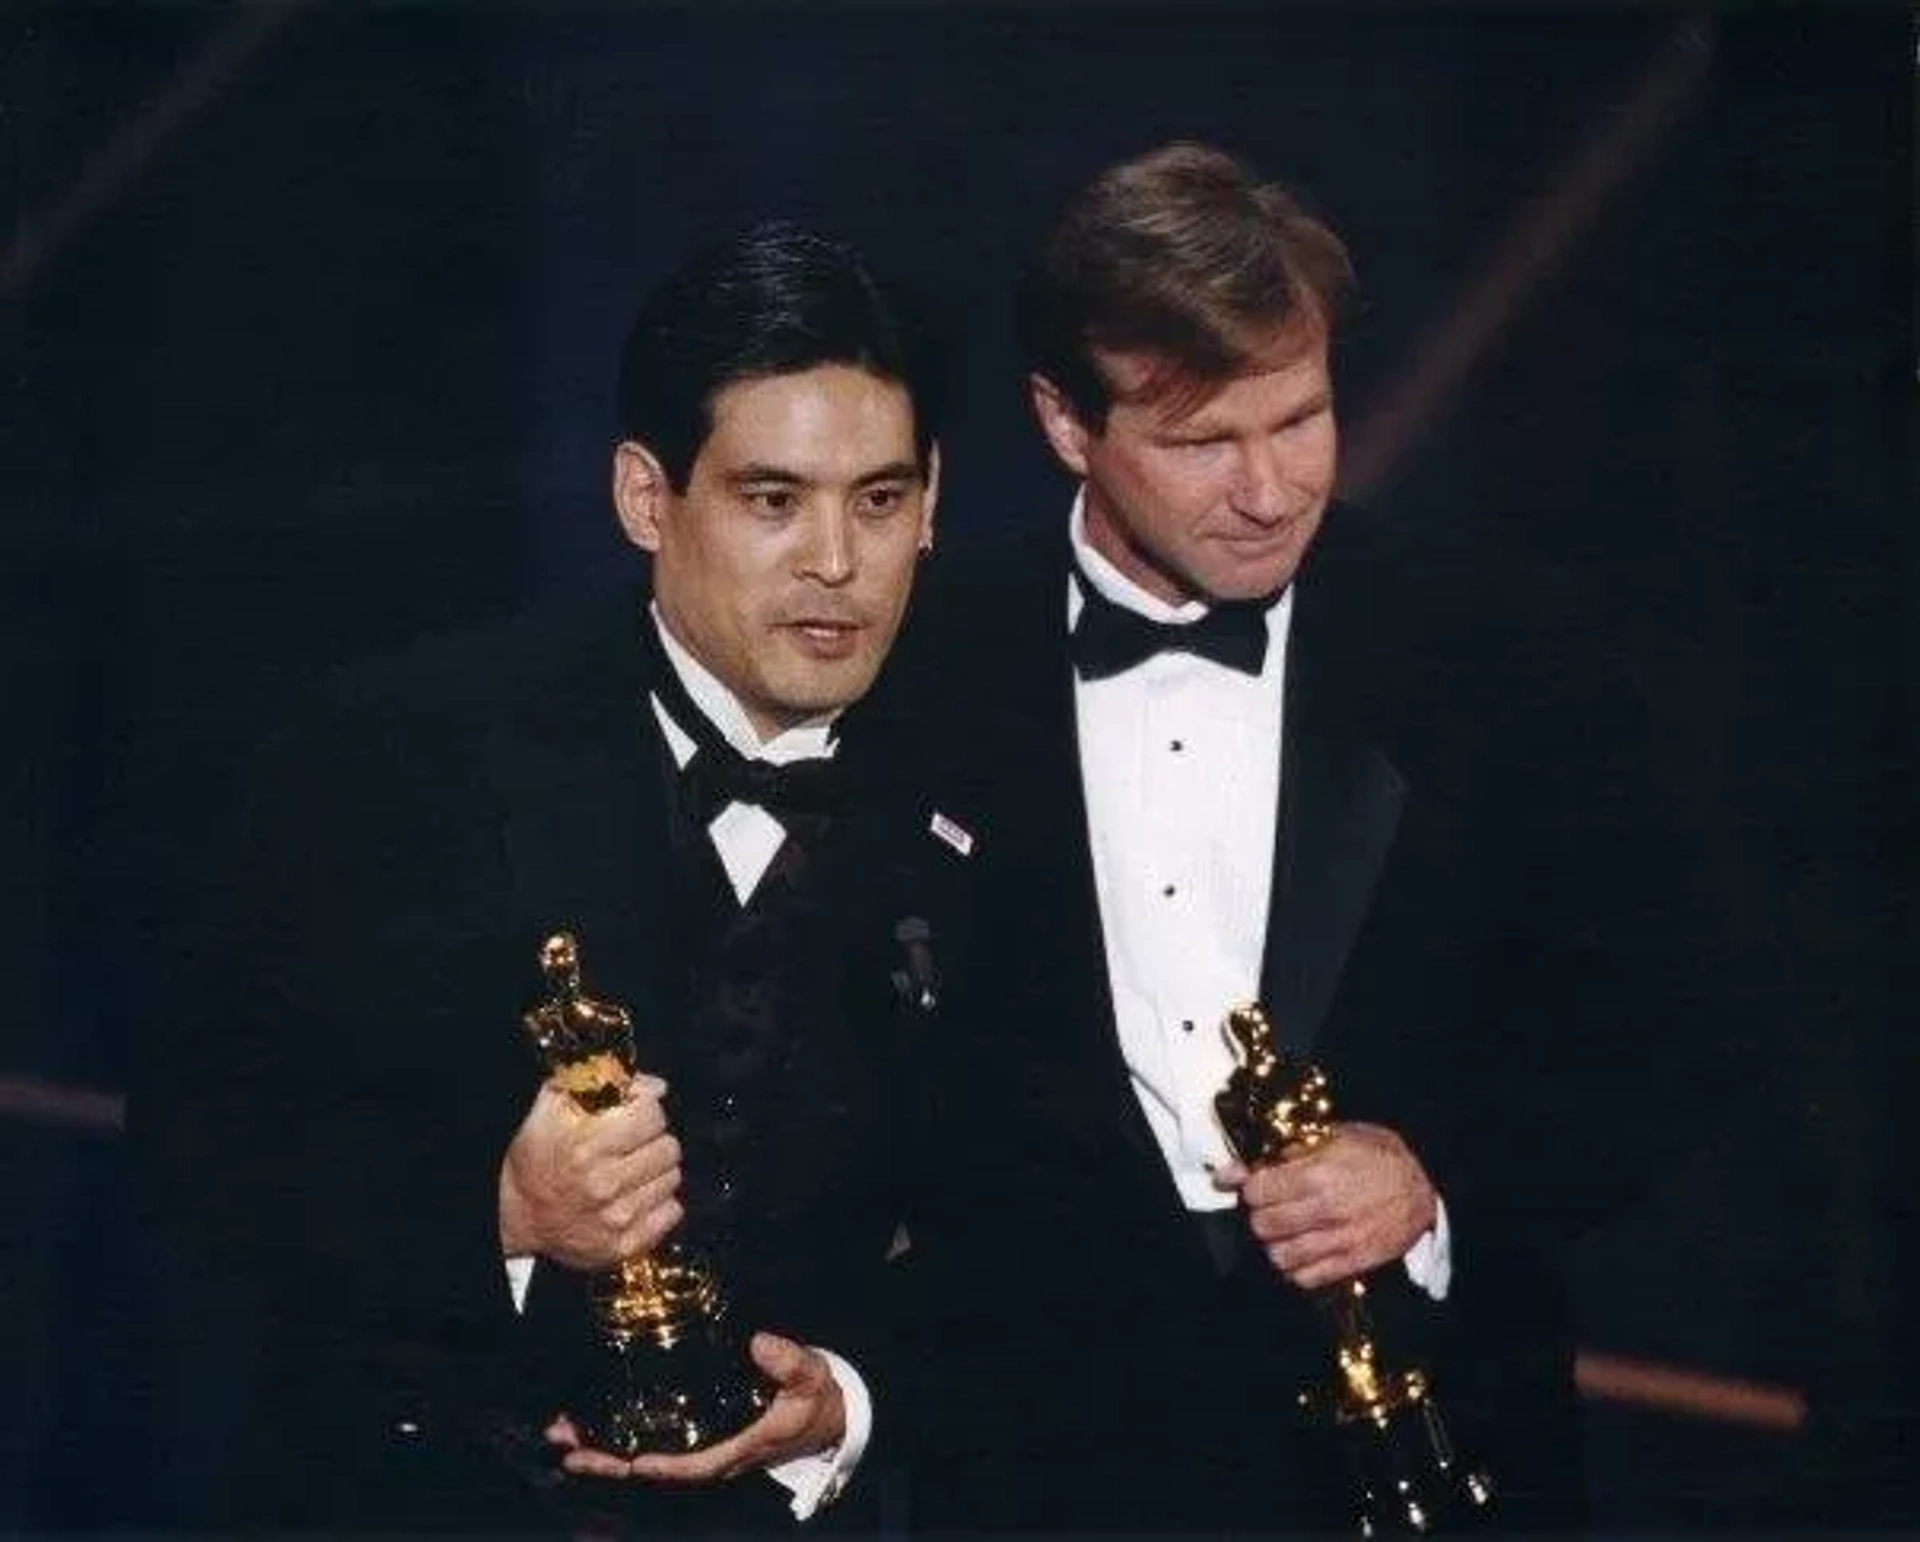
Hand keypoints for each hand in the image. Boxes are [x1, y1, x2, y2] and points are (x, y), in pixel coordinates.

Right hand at [498, 1075, 681, 1269]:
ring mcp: (615, 1218)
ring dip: (655, 1172)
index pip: (652, 1115)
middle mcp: (602, 1184)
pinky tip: (634, 1196)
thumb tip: (656, 1087)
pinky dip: (659, 1202)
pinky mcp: (624, 1245)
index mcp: (585, 1145)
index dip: (646, 1110)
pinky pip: (672, 1212)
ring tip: (629, 1172)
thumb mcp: (554, 1105)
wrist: (516, 1212)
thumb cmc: (538, 1154)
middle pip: (669, 1148)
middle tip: (632, 1147)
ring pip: (672, 1179)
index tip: (634, 1116)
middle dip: (653, 1141)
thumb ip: (605, 1083)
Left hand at [545, 1332, 845, 1480]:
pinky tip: (587, 1425)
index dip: (667, 1466)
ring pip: (643, 1456)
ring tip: (563, 1437)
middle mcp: (711, 1453)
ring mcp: (698, 1446)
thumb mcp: (810, 1378)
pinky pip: (648, 1441)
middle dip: (611, 1462)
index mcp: (739, 1446)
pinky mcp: (691, 1433)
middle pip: (654, 1467)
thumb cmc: (812, 1400)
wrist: (819, 1414)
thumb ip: (789, 1362)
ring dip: (602, 1451)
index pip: (698, 1464)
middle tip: (569, 1449)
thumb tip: (760, 1342)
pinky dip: (616, 1437)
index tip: (637, 1461)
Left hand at [1214, 1121, 1436, 1289]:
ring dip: (1275, 1242)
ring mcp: (1341, 1240)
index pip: (1256, 1191)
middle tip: (1270, 1206)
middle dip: (1260, 1214)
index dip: (1250, 1185)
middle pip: (1263, 1225)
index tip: (1256, 1183)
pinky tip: (1301, 1250)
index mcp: (1318, 1173)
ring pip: (1279, 1255)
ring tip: (1284, 1229)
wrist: (1425, 1183)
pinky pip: (1305, 1278)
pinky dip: (1295, 1267)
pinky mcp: (1354, 1262)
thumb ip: (1281, 1151)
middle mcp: (1327, 1210)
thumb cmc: (1375, 1154)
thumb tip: (1232, 1170)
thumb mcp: (1331, 1136)